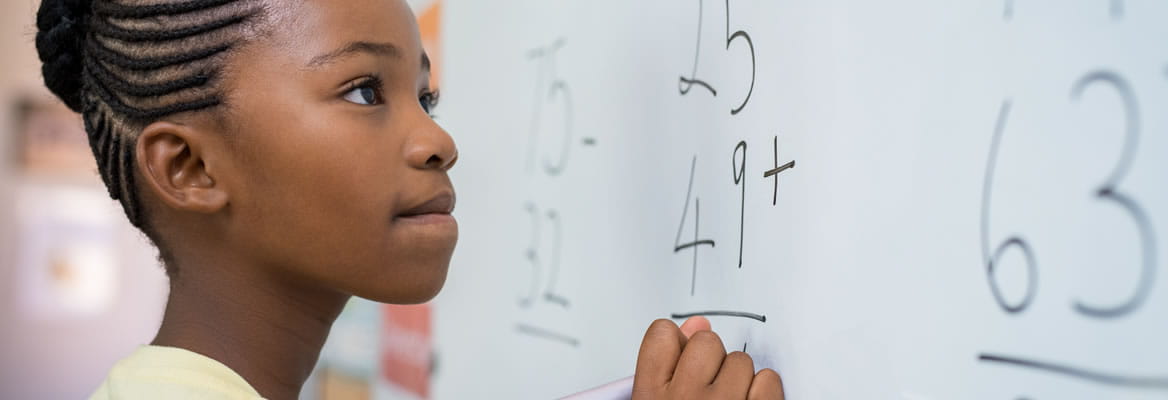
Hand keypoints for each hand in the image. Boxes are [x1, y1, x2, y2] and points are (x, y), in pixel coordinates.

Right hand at [632, 317, 782, 398]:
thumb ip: (669, 366)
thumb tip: (697, 323)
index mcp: (651, 397)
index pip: (662, 334)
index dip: (677, 346)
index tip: (682, 364)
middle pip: (706, 341)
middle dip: (712, 362)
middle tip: (709, 392)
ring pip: (741, 360)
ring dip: (740, 380)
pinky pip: (769, 379)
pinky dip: (765, 392)